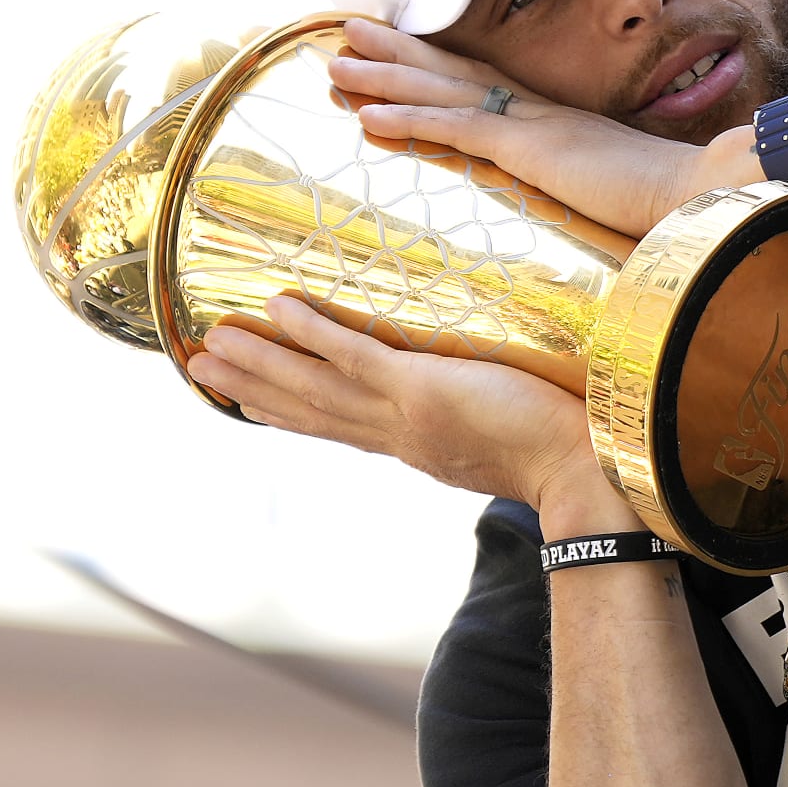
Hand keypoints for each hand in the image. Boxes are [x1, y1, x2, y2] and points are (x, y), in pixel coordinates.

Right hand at [186, 295, 622, 520]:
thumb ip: (492, 420)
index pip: (343, 426)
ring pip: (315, 385)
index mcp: (417, 447)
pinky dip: (313, 333)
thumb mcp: (513, 438)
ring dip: (260, 365)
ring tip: (209, 345)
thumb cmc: (570, 456)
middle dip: (254, 389)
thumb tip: (497, 401)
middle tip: (201, 368)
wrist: (586, 478)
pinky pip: (354, 354)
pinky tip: (278, 308)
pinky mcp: (421, 388)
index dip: (294, 412)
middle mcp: (398, 435)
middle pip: (310, 409)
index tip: (256, 403)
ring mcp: (405, 412)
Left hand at [331, 18, 757, 238]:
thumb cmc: (675, 204)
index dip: (435, 68)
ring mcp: (534, 127)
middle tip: (344, 34)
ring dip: (384, 77)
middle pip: (453, 72)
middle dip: (396, 52)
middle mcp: (539, 115)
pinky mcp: (533, 150)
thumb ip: (590, 189)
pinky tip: (368, 116)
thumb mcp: (618, 191)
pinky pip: (458, 128)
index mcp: (557, 124)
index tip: (394, 54)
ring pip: (442, 90)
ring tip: (334, 65)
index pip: (484, 88)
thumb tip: (584, 205)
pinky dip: (410, 118)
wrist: (708, 196)